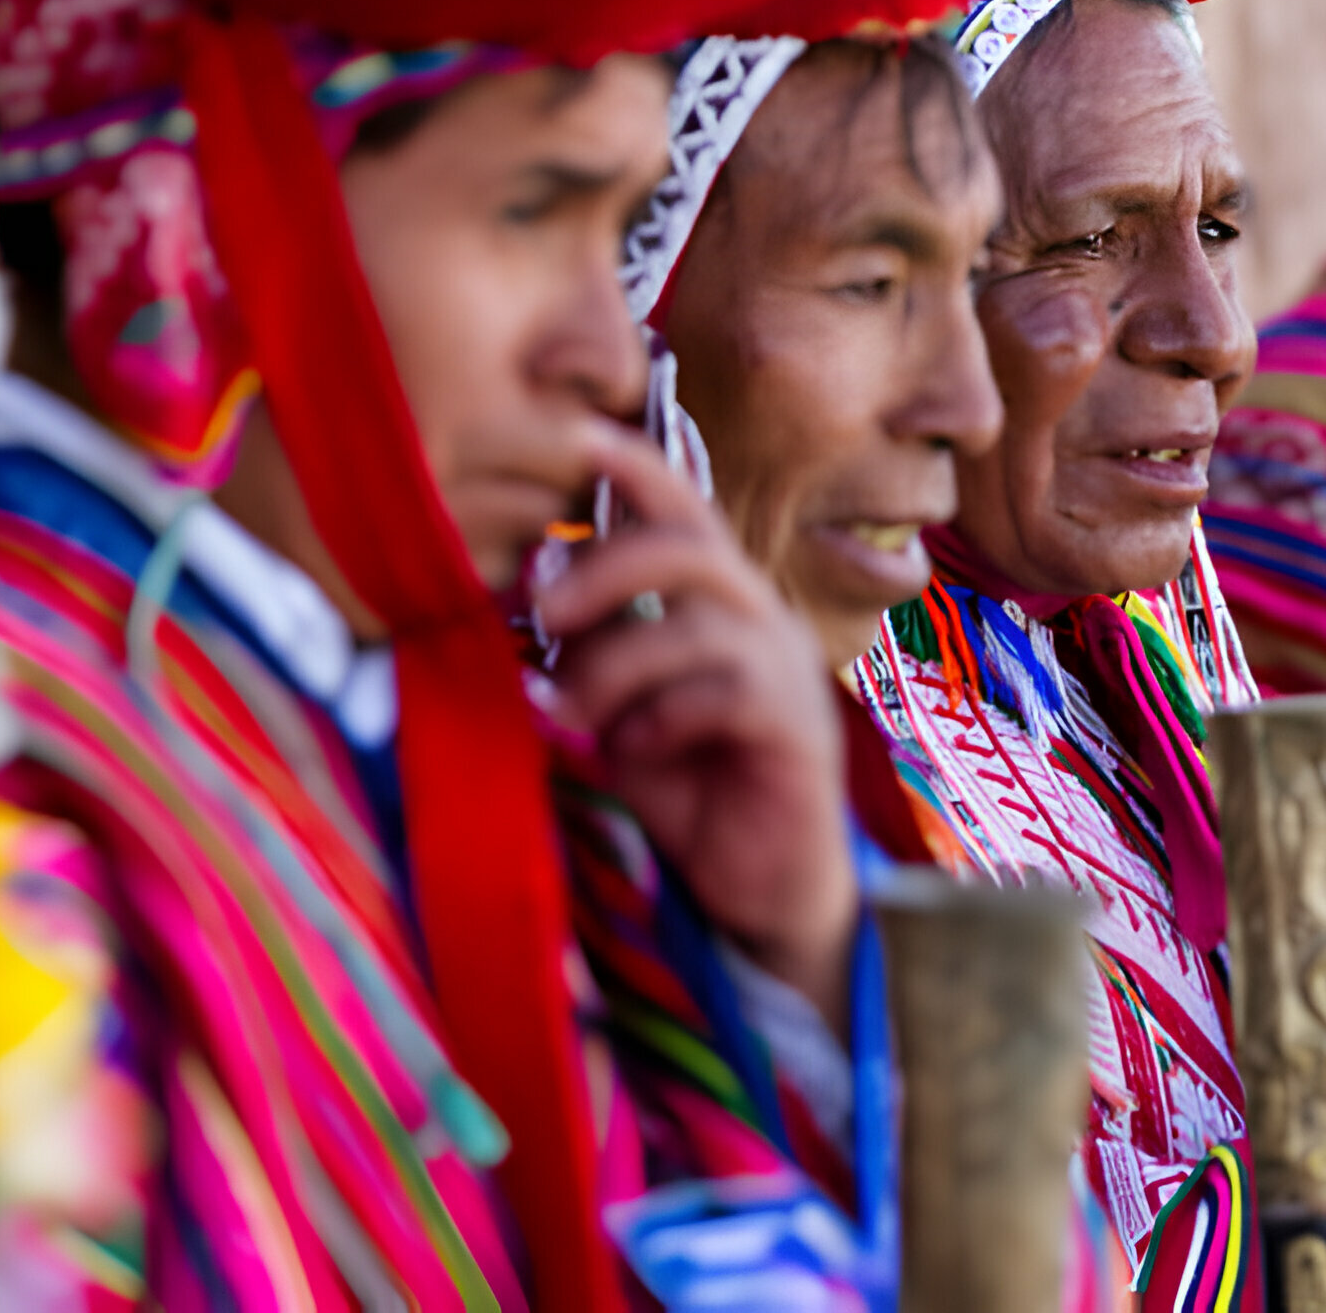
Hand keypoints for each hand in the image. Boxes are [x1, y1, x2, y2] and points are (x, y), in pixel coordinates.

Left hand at [536, 421, 854, 1025]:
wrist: (756, 889)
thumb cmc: (685, 788)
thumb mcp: (615, 711)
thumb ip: (584, 654)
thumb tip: (524, 599)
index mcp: (716, 601)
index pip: (681, 509)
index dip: (636, 466)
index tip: (575, 436)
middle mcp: (761, 620)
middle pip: (689, 546)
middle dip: (604, 567)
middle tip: (541, 612)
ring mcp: (789, 672)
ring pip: (697, 624)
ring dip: (617, 666)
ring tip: (580, 717)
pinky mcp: (800, 729)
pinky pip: (727, 691)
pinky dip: (663, 717)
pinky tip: (636, 753)